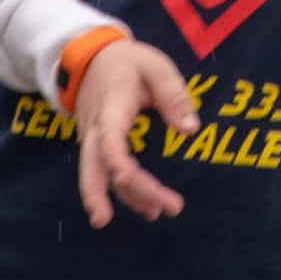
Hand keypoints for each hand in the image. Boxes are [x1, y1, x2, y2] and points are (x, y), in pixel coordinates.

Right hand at [75, 40, 195, 227]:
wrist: (89, 59)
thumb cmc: (127, 63)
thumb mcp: (155, 67)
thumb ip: (173, 96)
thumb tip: (190, 130)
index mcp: (111, 108)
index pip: (109, 139)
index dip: (116, 161)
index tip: (127, 177)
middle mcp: (95, 129)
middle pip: (92, 167)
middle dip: (100, 194)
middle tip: (107, 221)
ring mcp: (91, 140)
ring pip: (99, 175)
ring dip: (124, 196)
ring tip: (155, 213)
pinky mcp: (95, 147)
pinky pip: (104, 173)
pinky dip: (123, 191)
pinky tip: (146, 206)